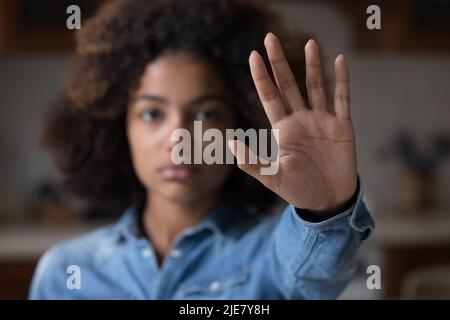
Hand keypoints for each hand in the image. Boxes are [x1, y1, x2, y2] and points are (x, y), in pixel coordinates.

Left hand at [229, 33, 356, 211]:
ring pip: (316, 86)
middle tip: (270, 38)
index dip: (262, 77)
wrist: (328, 201)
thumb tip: (230, 142)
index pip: (270, 96)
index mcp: (284, 129)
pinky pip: (342, 99)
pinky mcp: (342, 126)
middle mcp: (301, 120)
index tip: (253, 55)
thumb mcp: (272, 178)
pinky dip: (342, 81)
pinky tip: (339, 61)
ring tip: (309, 43)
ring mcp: (322, 121)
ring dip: (312, 65)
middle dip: (280, 62)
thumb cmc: (299, 190)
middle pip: (289, 85)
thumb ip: (252, 162)